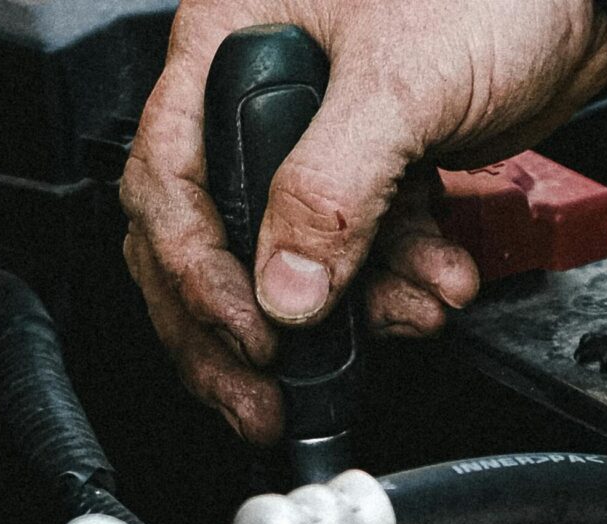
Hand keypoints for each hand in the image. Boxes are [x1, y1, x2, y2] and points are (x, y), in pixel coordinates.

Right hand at [122, 0, 606, 440]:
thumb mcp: (399, 82)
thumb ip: (331, 187)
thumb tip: (284, 288)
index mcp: (228, 42)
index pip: (169, 178)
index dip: (194, 269)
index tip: (245, 332)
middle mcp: (258, 91)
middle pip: (212, 237)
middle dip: (248, 330)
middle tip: (267, 398)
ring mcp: (316, 137)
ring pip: (294, 259)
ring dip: (355, 309)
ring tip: (410, 314)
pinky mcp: (374, 170)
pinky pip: (361, 252)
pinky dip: (400, 281)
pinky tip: (438, 284)